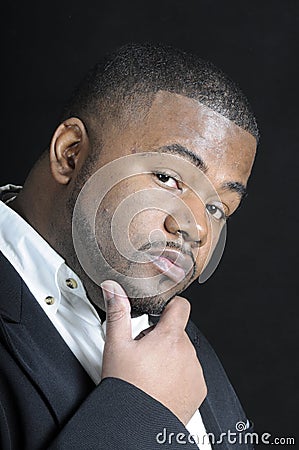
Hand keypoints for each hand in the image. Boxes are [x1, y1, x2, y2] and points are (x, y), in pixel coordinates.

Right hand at [101, 280, 206, 424]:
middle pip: (177, 333)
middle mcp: (187, 352)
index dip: (170, 305)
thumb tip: (114, 288)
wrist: (136, 424)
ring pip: (184, 353)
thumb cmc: (127, 387)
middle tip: (143, 353)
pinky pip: (191, 373)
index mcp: (169, 337)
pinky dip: (179, 375)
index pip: (181, 306)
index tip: (161, 311)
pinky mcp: (198, 390)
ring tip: (150, 372)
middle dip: (162, 338)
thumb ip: (117, 312)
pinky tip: (161, 385)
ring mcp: (194, 372)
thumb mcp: (117, 345)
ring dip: (171, 357)